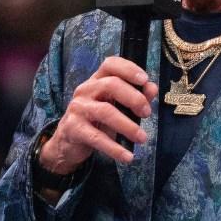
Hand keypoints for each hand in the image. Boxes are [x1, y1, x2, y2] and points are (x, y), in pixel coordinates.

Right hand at [40, 56, 158, 174]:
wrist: (67, 143)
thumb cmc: (96, 121)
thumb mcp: (117, 107)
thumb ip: (136, 96)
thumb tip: (152, 88)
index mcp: (97, 81)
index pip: (110, 64)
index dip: (128, 69)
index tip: (145, 80)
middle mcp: (85, 90)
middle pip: (111, 85)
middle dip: (134, 98)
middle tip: (147, 113)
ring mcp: (78, 108)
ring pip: (106, 111)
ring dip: (128, 126)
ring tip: (142, 138)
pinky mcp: (73, 128)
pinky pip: (97, 138)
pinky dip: (115, 148)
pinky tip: (128, 156)